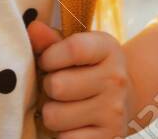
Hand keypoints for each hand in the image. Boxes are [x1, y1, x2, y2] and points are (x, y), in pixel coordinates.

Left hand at [28, 20, 136, 138]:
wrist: (124, 98)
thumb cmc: (88, 69)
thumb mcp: (76, 48)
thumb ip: (51, 40)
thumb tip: (33, 29)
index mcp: (108, 49)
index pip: (73, 49)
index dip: (49, 57)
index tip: (47, 62)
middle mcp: (116, 79)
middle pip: (57, 86)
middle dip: (48, 87)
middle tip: (55, 88)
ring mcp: (114, 111)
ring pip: (55, 116)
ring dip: (50, 113)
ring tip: (61, 106)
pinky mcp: (110, 137)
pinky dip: (61, 134)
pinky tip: (71, 124)